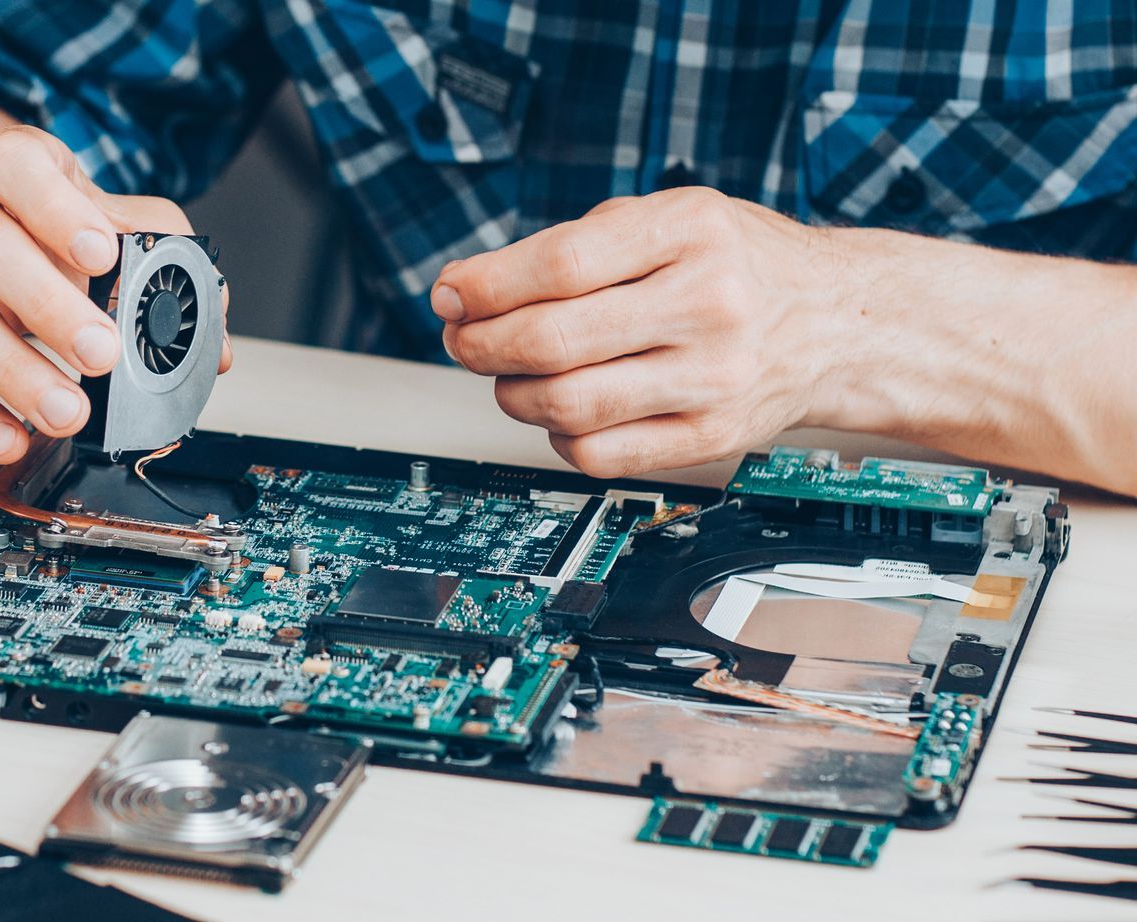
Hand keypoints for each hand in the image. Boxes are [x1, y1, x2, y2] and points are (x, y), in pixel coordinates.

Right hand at [0, 122, 225, 462]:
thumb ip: (156, 261)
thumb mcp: (94, 219)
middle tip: (101, 356)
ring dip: (11, 370)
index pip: (18, 167)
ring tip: (66, 413)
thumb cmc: (29, 227)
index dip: (57, 210)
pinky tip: (4, 435)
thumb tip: (210, 338)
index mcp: (3, 163)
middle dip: (45, 304)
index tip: (103, 256)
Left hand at [432, 188, 849, 477]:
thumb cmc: (732, 264)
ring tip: (510, 375)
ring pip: (566, 405)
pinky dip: (557, 436)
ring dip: (511, 393)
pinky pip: (598, 455)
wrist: (837, 323)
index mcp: (691, 231)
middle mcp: (709, 304)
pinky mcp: (711, 438)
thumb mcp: (668, 218)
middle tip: (461, 339)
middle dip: (480, 345)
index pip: (561, 265)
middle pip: (552, 341)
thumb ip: (573, 246)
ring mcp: (714, 378)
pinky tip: (561, 410)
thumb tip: (463, 292)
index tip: (449, 295)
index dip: (485, 286)